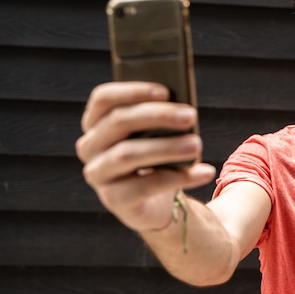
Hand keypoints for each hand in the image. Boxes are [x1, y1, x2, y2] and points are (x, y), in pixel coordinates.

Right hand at [75, 81, 215, 231]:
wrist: (158, 202)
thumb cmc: (159, 155)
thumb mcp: (158, 133)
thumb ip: (163, 118)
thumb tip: (183, 109)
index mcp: (97, 121)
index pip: (104, 98)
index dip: (133, 91)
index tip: (165, 91)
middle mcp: (90, 146)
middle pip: (118, 122)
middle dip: (158, 116)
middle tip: (190, 115)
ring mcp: (98, 174)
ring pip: (127, 154)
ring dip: (167, 147)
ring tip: (197, 145)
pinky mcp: (113, 200)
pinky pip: (146, 186)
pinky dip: (179, 178)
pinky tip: (204, 171)